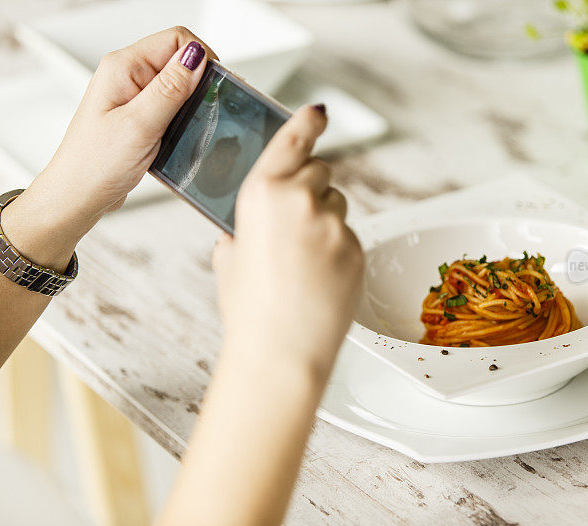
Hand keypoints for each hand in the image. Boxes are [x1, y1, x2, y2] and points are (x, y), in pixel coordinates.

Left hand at [1, 27, 216, 270]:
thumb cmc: (95, 164)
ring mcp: (133, 96)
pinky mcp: (140, 116)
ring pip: (179, 86)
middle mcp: (128, 76)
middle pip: (180, 61)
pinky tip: (178, 138)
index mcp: (124, 67)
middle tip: (200, 113)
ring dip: (191, 105)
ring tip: (183, 130)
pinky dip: (183, 120)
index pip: (177, 40)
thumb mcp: (140, 125)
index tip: (211, 88)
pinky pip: (172, 107)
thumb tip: (197, 57)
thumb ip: (171, 89)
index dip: (202, 59)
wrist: (78, 197)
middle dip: (199, 83)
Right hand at [212, 105, 363, 379]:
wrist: (281, 352)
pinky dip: (338, 248)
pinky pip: (350, 237)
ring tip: (305, 259)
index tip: (319, 112)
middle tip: (296, 222)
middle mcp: (303, 201)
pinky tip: (320, 277)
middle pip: (321, 172)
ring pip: (338, 205)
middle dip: (310, 188)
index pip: (293, 141)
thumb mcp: (229, 258)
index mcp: (264, 194)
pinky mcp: (358, 250)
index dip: (308, 122)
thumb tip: (252, 227)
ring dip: (325, 218)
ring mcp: (336, 226)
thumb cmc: (249, 308)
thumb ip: (243, 229)